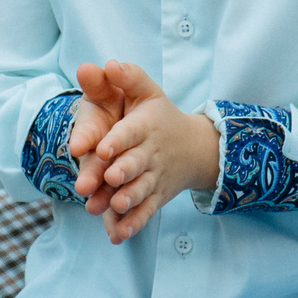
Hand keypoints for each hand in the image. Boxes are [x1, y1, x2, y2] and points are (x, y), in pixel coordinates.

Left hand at [71, 60, 219, 243]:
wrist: (194, 147)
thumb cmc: (159, 115)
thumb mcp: (147, 91)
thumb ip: (128, 77)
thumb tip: (107, 63)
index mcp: (146, 125)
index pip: (132, 131)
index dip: (118, 139)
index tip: (102, 147)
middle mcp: (151, 153)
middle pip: (136, 163)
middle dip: (123, 170)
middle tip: (109, 177)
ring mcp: (155, 177)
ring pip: (141, 190)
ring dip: (129, 199)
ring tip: (114, 205)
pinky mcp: (156, 197)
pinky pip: (146, 212)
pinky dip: (133, 223)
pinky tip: (117, 234)